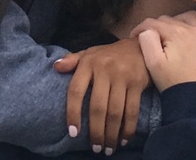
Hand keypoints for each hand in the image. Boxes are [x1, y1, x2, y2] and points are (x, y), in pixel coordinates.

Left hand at [54, 38, 149, 153]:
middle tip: (95, 148)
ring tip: (108, 148)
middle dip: (96, 131)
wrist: (140, 46)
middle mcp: (104, 69)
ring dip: (111, 134)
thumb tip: (55, 67)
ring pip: (115, 112)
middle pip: (97, 107)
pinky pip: (132, 111)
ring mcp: (122, 76)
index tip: (73, 132)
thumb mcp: (90, 53)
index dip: (72, 112)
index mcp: (88, 62)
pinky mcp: (137, 83)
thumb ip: (72, 60)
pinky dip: (128, 129)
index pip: (76, 90)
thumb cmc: (109, 55)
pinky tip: (123, 140)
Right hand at [133, 11, 195, 92]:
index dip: (140, 28)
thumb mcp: (154, 65)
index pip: (152, 23)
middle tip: (154, 39)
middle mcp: (193, 29)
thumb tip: (147, 30)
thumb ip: (147, 42)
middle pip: (171, 20)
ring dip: (182, 21)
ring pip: (193, 18)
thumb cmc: (174, 85)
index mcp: (175, 33)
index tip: (134, 37)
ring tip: (176, 33)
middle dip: (159, 27)